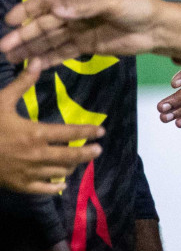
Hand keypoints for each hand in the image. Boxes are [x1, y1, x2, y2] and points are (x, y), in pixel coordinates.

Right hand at [0, 65, 102, 192]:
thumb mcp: (1, 101)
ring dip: (72, 167)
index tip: (101, 131)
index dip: (87, 132)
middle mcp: (37, 155)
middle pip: (70, 156)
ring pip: (59, 172)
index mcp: (35, 134)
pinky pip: (43, 189)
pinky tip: (61, 184)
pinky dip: (55, 187)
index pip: (70, 133)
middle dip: (87, 153)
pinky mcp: (18, 185)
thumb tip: (37, 60)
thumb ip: (22, 83)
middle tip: (98, 150)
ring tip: (79, 163)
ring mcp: (28, 172)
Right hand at [1, 0, 170, 67]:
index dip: (28, 10)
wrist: (158, 29)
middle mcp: (75, 11)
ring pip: (50, 39)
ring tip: (11, 59)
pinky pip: (63, 52)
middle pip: (45, 23)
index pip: (48, 1)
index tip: (11, 21)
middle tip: (4, 47)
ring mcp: (79, 29)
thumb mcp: (115, 2)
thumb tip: (56, 10)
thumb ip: (86, 7)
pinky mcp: (86, 45)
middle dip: (25, 35)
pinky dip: (49, 59)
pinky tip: (34, 66)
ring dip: (32, 49)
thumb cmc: (139, 7)